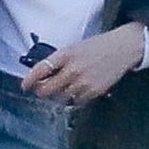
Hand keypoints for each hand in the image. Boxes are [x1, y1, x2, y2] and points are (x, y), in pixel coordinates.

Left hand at [23, 24, 147, 105]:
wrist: (122, 49)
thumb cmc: (98, 46)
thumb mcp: (74, 48)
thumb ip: (59, 61)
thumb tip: (43, 74)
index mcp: (66, 55)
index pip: (40, 70)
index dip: (29, 80)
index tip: (25, 86)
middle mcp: (73, 69)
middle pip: (47, 90)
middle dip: (41, 91)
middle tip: (41, 90)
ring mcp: (83, 82)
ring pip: (60, 98)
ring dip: (57, 95)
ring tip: (62, 88)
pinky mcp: (93, 91)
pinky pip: (76, 101)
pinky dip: (73, 98)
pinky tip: (77, 90)